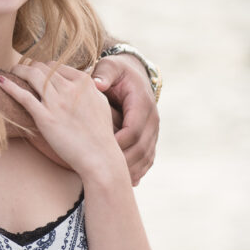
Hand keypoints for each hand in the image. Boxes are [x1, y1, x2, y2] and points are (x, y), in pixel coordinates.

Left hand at [0, 62, 119, 177]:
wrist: (100, 159)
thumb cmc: (101, 134)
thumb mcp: (100, 103)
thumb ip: (88, 89)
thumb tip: (80, 80)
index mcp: (83, 82)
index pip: (56, 65)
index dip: (42, 67)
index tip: (34, 71)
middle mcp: (69, 88)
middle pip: (42, 68)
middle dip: (29, 67)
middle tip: (20, 71)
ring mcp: (57, 102)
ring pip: (32, 75)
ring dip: (19, 71)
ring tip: (10, 72)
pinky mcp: (46, 118)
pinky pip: (24, 96)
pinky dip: (10, 86)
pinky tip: (0, 81)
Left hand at [92, 55, 158, 184]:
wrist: (133, 72)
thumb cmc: (116, 70)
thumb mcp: (110, 66)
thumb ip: (104, 74)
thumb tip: (97, 84)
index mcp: (142, 103)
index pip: (133, 129)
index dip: (119, 142)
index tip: (100, 152)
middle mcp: (152, 118)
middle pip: (142, 147)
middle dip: (125, 162)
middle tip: (103, 174)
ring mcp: (153, 130)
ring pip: (147, 156)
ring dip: (132, 170)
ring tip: (114, 183)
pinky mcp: (150, 137)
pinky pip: (148, 158)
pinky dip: (139, 170)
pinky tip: (127, 182)